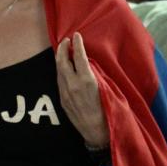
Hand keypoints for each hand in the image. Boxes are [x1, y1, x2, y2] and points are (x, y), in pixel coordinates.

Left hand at [56, 33, 108, 147]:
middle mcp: (73, 84)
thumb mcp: (108, 89)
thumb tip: (89, 63)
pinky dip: (60, 70)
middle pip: (62, 61)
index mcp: (87, 81)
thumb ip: (97, 75)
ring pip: (58, 70)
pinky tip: (62, 67)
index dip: (77, 44)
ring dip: (59, 58)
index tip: (76, 35)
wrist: (96, 130)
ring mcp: (65, 92)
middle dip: (62, 48)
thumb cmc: (108, 110)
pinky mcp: (62, 99)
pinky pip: (59, 80)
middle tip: (65, 40)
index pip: (78, 57)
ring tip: (62, 50)